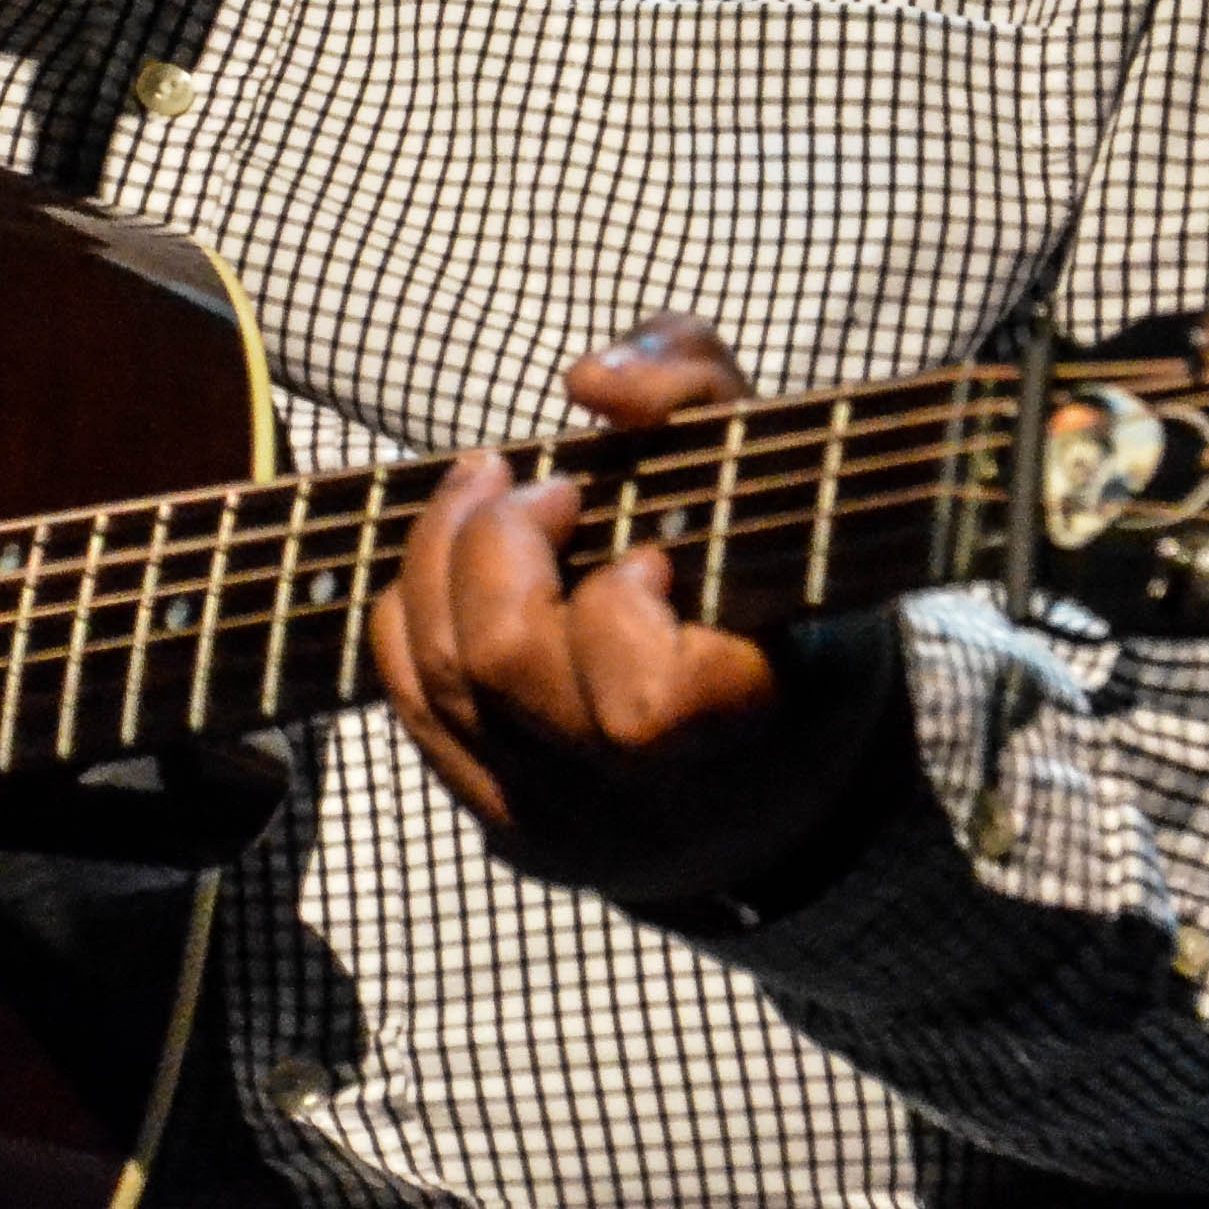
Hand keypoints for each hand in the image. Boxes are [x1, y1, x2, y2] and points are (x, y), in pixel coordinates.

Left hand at [370, 316, 909, 913]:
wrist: (795, 752)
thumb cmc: (776, 573)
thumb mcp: (767, 451)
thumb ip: (690, 380)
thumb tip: (587, 382)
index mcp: (742, 732)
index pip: (637, 702)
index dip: (617, 604)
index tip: (651, 554)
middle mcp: (644, 805)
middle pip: (499, 666)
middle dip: (493, 543)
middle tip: (542, 490)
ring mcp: (567, 828)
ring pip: (437, 681)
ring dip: (439, 558)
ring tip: (489, 496)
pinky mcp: (510, 827)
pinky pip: (413, 706)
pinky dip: (414, 613)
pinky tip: (456, 567)